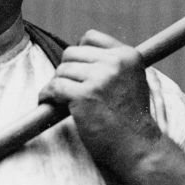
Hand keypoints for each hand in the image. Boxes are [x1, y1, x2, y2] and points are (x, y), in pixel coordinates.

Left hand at [39, 29, 164, 179]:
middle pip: (72, 53)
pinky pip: (54, 86)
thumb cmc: (132, 119)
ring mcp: (100, 78)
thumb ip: (112, 64)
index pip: (91, 37)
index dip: (79, 51)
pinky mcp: (85, 95)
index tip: (77, 68)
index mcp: (128, 55)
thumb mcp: (132, 80)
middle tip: (66, 87)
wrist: (138, 146)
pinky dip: (47, 94)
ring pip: (62, 70)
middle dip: (66, 70)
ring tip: (59, 98)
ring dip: (56, 84)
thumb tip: (79, 55)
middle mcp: (115, 63)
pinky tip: (47, 101)